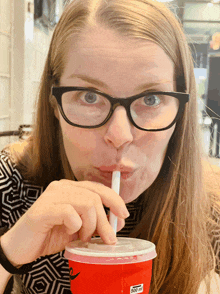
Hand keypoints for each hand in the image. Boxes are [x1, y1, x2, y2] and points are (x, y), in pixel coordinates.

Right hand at [0, 180, 128, 266]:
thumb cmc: (51, 235)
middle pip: (95, 196)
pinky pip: (70, 213)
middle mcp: (62, 187)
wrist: (23, 247)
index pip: (98, 188)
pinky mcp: (43, 208)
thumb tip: (117, 222)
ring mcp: (52, 195)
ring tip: (83, 237)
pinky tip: (68, 232)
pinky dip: (75, 226)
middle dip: (106, 221)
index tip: (123, 216)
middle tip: (107, 238)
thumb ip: (95, 221)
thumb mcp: (79, 227)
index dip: (115, 200)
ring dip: (90, 226)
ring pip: (87, 203)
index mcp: (71, 188)